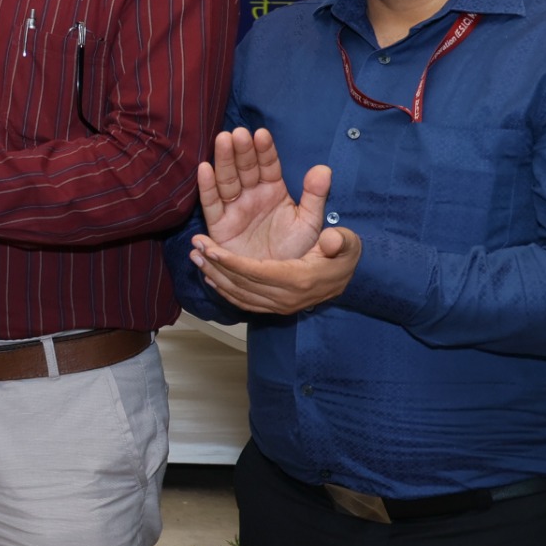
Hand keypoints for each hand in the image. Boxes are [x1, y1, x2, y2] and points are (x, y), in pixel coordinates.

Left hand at [189, 225, 361, 317]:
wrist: (349, 279)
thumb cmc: (344, 256)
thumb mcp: (348, 244)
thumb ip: (339, 240)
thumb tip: (330, 238)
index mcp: (299, 280)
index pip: (257, 272)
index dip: (231, 262)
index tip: (210, 249)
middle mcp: (286, 297)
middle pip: (242, 284)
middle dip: (215, 266)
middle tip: (195, 247)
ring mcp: (280, 305)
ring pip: (239, 295)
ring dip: (214, 276)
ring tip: (195, 258)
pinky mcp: (275, 307)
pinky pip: (244, 302)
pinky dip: (225, 291)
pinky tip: (210, 278)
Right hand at [196, 127, 331, 263]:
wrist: (283, 284)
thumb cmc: (297, 251)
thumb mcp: (310, 222)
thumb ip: (316, 196)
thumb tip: (324, 169)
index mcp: (274, 191)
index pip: (268, 166)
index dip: (265, 151)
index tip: (262, 134)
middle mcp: (252, 196)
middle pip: (244, 168)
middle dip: (241, 150)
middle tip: (238, 133)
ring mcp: (234, 209)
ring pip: (227, 181)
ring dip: (224, 161)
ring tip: (223, 140)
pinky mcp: (219, 226)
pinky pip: (211, 204)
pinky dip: (207, 187)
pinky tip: (205, 168)